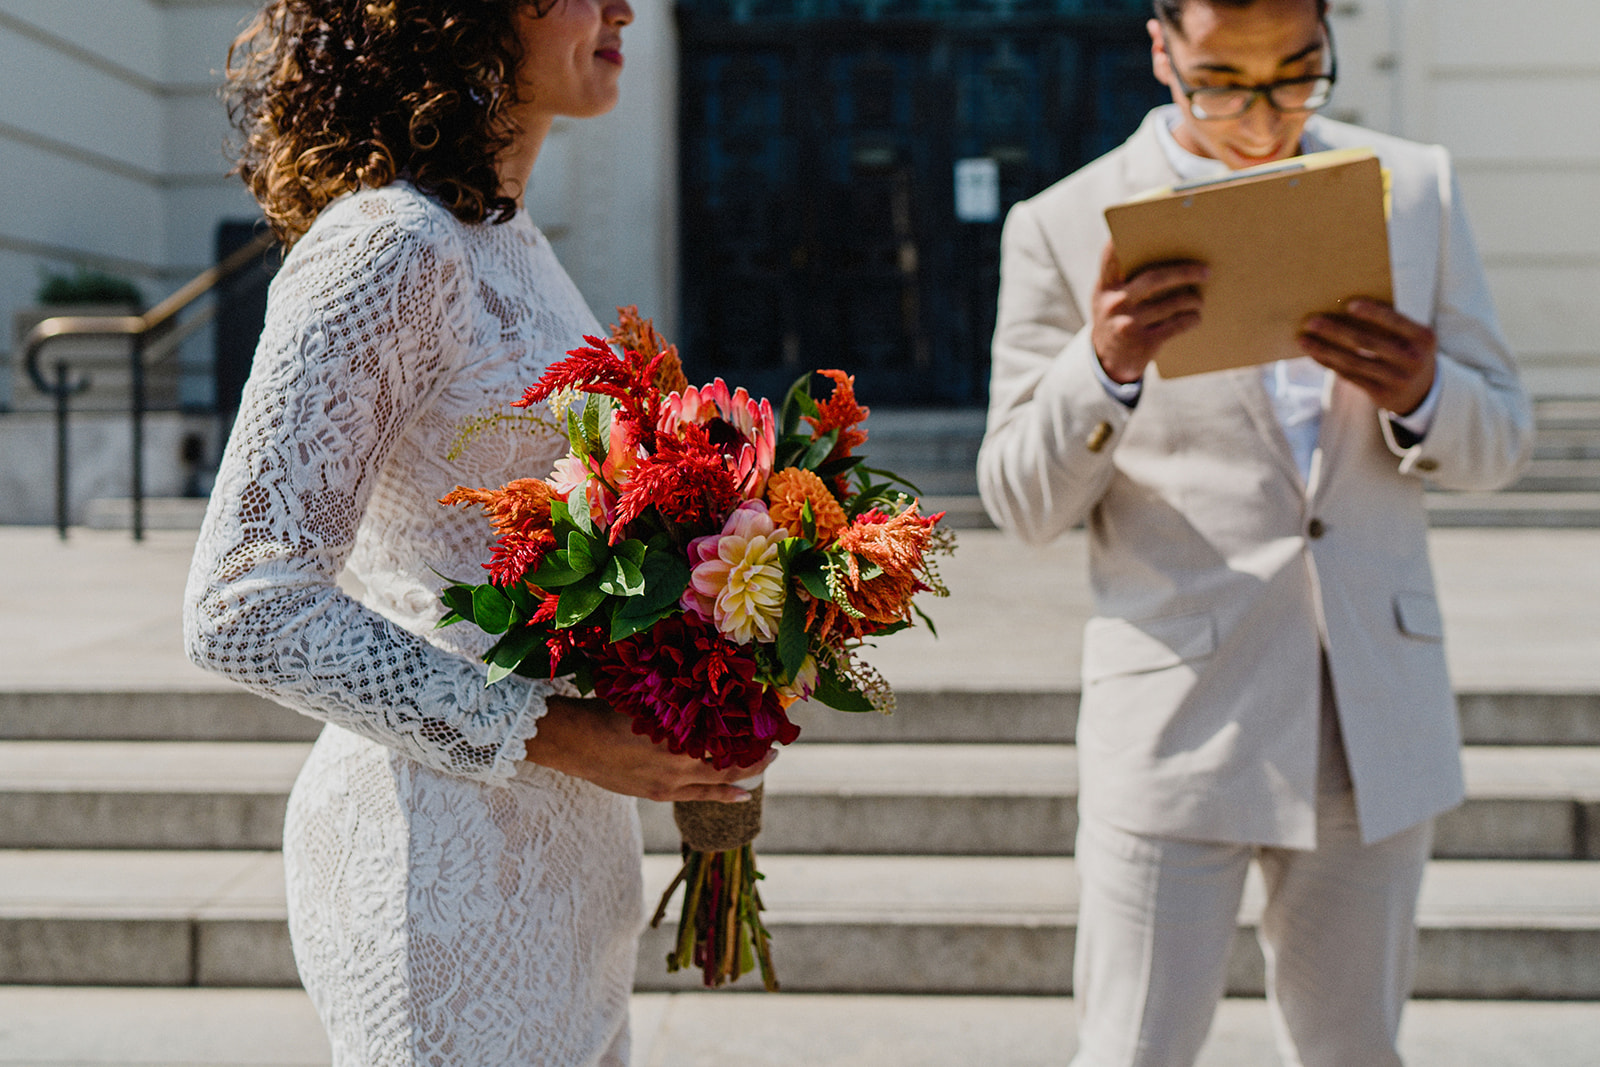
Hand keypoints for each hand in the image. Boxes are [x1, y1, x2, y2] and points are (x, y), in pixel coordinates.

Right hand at [524, 695, 776, 802]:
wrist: (574, 743)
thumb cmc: (608, 711)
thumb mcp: (648, 698)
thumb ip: (677, 699)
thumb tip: (705, 681)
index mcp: (677, 737)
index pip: (726, 738)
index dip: (750, 733)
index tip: (768, 721)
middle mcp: (677, 764)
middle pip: (727, 763)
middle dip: (755, 757)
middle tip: (775, 748)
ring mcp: (668, 784)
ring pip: (717, 783)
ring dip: (742, 775)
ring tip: (764, 767)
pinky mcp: (658, 794)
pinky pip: (699, 795)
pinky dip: (722, 793)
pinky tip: (741, 794)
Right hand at [1090, 240, 1207, 383]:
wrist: (1108, 359)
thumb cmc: (1118, 316)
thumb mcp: (1112, 296)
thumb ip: (1128, 277)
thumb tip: (1173, 252)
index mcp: (1105, 286)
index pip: (1111, 255)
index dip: (1125, 237)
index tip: (1146, 219)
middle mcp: (1113, 302)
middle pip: (1154, 279)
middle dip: (1184, 272)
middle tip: (1206, 270)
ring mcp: (1127, 324)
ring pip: (1171, 303)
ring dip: (1192, 299)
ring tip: (1200, 298)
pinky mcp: (1142, 343)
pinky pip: (1176, 325)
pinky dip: (1191, 319)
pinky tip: (1195, 316)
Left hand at [1299, 299, 1436, 415]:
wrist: (1422, 391)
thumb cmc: (1407, 349)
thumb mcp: (1411, 336)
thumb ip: (1390, 323)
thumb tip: (1343, 307)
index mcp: (1423, 337)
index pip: (1395, 322)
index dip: (1373, 313)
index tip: (1348, 304)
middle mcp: (1413, 359)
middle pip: (1367, 342)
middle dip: (1336, 331)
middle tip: (1311, 321)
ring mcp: (1397, 379)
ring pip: (1354, 362)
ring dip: (1325, 350)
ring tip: (1303, 339)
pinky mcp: (1382, 395)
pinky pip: (1350, 376)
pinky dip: (1329, 364)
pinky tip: (1314, 354)